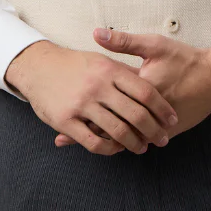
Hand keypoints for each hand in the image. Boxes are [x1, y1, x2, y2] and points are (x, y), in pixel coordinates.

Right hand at [3, 40, 179, 155]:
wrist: (38, 66)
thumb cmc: (73, 64)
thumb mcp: (101, 61)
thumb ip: (124, 72)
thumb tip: (151, 84)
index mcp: (109, 69)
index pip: (145, 92)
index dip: (162, 109)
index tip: (172, 120)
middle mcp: (98, 86)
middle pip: (135, 113)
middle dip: (154, 130)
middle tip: (163, 140)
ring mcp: (82, 104)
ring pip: (117, 131)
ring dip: (134, 143)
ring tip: (142, 148)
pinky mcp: (66, 121)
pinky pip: (94, 142)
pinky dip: (109, 149)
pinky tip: (116, 149)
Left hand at [52, 29, 210, 148]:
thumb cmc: (184, 59)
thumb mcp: (154, 45)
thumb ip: (124, 41)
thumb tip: (96, 33)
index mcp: (139, 89)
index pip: (106, 105)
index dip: (83, 110)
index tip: (61, 111)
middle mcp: (146, 113)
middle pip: (111, 127)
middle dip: (86, 133)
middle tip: (62, 137)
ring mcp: (156, 126)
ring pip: (124, 139)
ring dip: (102, 140)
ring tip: (79, 142)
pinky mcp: (165, 132)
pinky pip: (139, 140)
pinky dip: (122, 142)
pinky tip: (109, 143)